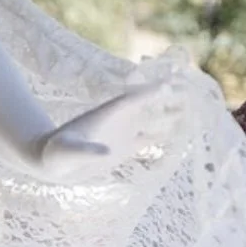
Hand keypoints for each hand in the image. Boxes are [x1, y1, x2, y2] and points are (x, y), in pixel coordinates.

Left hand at [39, 74, 189, 182]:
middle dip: (169, 97)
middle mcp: (120, 120)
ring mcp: (124, 133)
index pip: (134, 99)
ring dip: (171, 116)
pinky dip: (165, 137)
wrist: (51, 161)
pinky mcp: (125, 148)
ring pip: (153, 121)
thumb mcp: (69, 151)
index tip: (169, 85)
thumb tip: (105, 152)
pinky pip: (150, 140)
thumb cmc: (57, 152)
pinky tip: (180, 135)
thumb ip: (86, 150)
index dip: (151, 92)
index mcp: (108, 114)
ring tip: (193, 111)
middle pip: (149, 104)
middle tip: (191, 90)